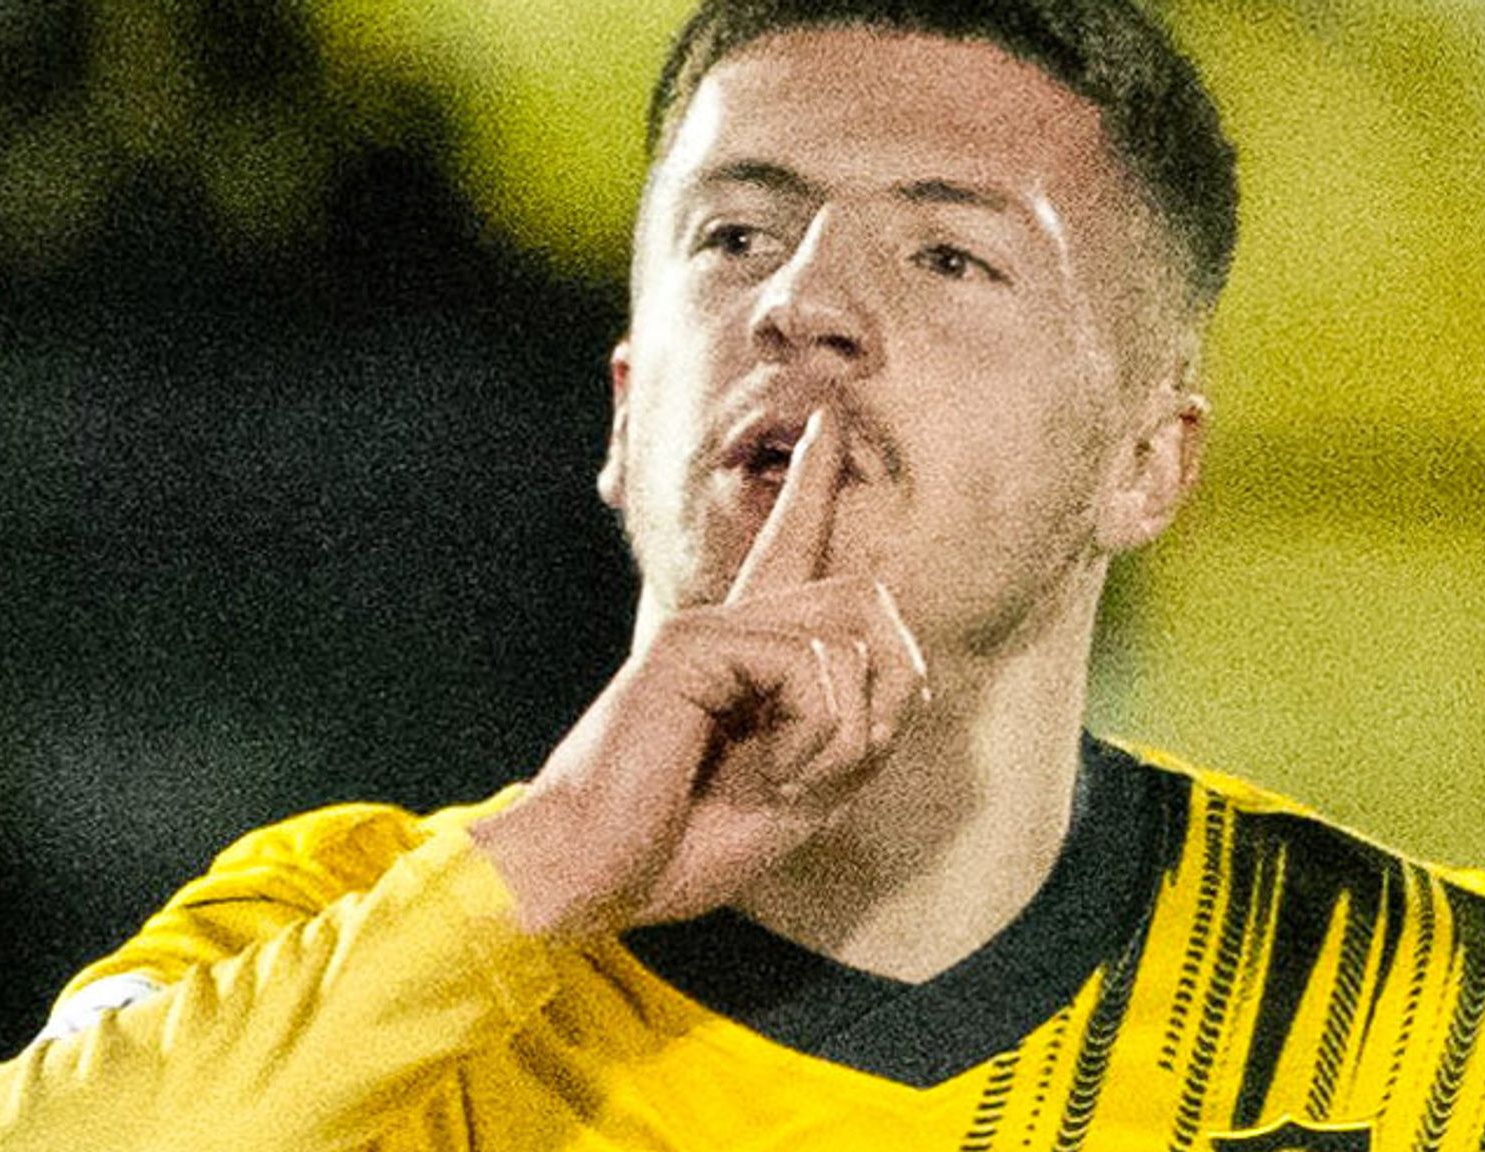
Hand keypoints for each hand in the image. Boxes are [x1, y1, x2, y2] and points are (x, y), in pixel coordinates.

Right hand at [472, 408, 929, 935]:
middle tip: (812, 779)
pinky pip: (815, 672)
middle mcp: (728, 625)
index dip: (812, 486)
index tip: (825, 418)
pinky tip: (761, 774)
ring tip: (776, 781)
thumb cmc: (678, 846)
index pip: (788, 550)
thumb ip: (853, 728)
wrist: (588, 878)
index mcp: (743, 657)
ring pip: (854, 640)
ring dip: (844, 739)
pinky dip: (813, 743)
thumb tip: (896, 654)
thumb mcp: (798, 795)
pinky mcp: (692, 644)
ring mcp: (709, 628)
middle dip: (885, 708)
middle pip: (867, 603)